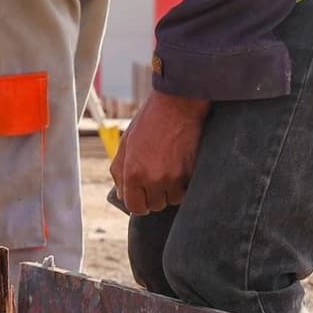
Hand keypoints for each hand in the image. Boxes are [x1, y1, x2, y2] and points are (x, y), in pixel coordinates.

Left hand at [110, 91, 210, 214]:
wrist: (178, 104)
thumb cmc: (150, 121)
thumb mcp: (126, 143)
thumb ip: (120, 171)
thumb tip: (122, 194)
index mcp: (133, 172)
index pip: (136, 207)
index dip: (139, 203)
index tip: (143, 196)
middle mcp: (153, 179)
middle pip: (156, 206)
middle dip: (155, 194)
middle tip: (157, 176)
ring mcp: (175, 178)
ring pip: (174, 199)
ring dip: (172, 189)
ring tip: (171, 168)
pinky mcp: (193, 173)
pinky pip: (189, 189)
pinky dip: (186, 183)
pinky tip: (182, 165)